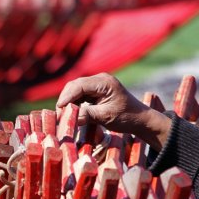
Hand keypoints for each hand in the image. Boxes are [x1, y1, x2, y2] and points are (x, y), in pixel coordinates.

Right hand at [55, 73, 171, 150]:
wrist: (139, 119)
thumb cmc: (126, 118)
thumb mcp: (106, 117)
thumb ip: (87, 115)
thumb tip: (70, 117)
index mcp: (104, 82)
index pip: (79, 86)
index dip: (67, 97)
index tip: (59, 109)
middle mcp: (100, 79)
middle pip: (75, 85)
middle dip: (66, 99)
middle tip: (59, 114)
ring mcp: (98, 84)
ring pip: (76, 90)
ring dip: (69, 102)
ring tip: (64, 115)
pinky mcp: (96, 91)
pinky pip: (81, 94)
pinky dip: (75, 103)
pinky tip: (72, 113)